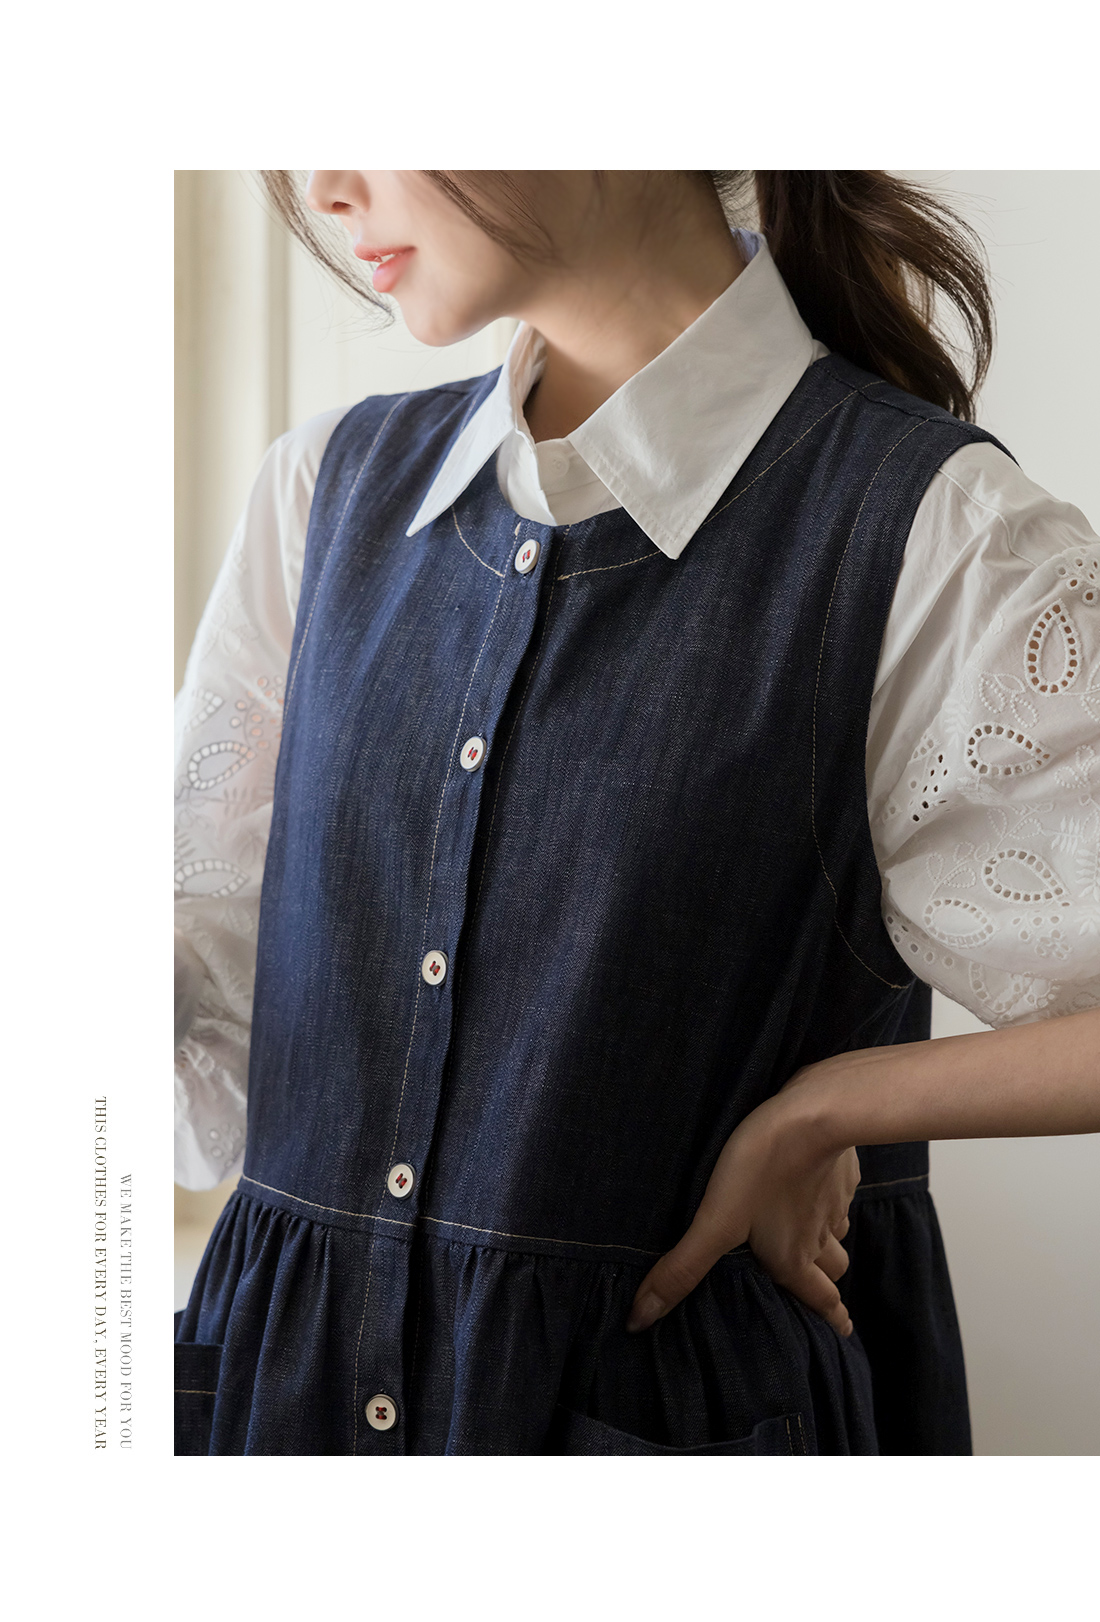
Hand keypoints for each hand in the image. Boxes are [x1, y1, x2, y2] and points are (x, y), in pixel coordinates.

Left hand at [626, 1082, 859, 1336]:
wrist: (815, 1113)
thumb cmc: (761, 1168)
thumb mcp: (715, 1222)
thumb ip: (682, 1268)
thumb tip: (640, 1320)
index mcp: (793, 1257)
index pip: (820, 1300)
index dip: (832, 1319)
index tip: (842, 1332)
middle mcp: (819, 1236)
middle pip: (834, 1270)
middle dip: (828, 1284)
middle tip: (825, 1293)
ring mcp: (834, 1201)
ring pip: (838, 1233)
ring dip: (829, 1242)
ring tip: (816, 1242)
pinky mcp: (841, 1168)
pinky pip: (840, 1194)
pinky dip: (830, 1200)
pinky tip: (815, 1187)